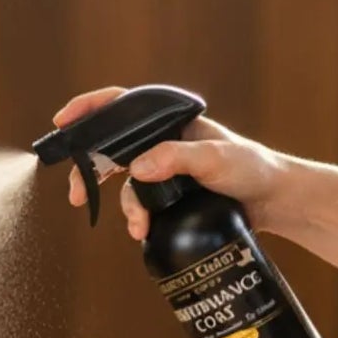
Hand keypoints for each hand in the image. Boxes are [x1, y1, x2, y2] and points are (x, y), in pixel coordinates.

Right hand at [53, 87, 295, 240]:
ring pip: (123, 184)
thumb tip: (136, 169)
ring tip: (136, 227)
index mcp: (168, 121)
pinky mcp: (167, 196)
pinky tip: (142, 231)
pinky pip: (139, 205)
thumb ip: (175, 158)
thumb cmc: (252, 168)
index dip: (88, 109)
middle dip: (90, 172)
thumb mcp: (216, 158)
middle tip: (77, 194)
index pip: (120, 106)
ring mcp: (162, 170)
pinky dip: (136, 218)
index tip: (62, 123)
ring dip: (123, 206)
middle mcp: (160, 142)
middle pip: (110, 149)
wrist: (275, 201)